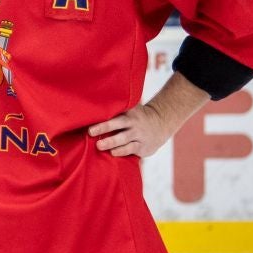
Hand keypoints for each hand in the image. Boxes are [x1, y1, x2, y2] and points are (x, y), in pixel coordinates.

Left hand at [88, 70, 208, 158]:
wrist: (162, 124)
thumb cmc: (136, 116)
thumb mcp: (130, 108)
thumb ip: (116, 106)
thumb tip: (94, 99)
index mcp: (129, 111)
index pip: (117, 110)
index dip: (105, 111)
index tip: (92, 113)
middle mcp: (134, 122)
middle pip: (118, 123)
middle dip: (104, 127)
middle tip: (90, 131)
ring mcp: (138, 134)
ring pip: (124, 138)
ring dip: (111, 142)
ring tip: (99, 145)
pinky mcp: (142, 146)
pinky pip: (131, 149)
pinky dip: (122, 151)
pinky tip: (113, 152)